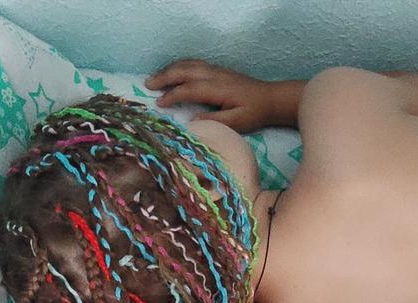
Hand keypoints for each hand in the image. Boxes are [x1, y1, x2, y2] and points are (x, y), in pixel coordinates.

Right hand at [145, 60, 272, 131]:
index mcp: (218, 88)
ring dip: (170, 69)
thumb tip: (192, 122)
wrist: (270, 98)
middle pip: (185, 71)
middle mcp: (215, 75)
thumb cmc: (254, 113)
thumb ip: (214, 122)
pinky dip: (179, 66)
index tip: (158, 104)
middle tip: (147, 85)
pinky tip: (172, 71)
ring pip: (188, 64)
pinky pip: (194, 64)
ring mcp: (216, 70)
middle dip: (165, 77)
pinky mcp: (218, 71)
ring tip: (154, 78)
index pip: (189, 89)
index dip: (172, 95)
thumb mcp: (236, 123)